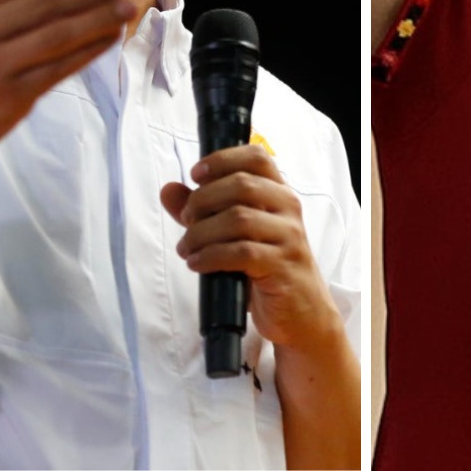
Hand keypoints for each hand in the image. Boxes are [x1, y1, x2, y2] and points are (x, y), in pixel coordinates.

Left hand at [161, 145, 340, 350]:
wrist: (302, 313)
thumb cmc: (266, 267)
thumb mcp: (235, 235)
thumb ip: (203, 210)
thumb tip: (168, 190)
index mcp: (278, 194)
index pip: (257, 158)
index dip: (223, 159)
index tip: (195, 174)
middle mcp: (288, 209)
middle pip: (242, 185)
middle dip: (203, 199)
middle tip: (186, 220)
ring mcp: (289, 237)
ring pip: (239, 219)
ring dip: (201, 232)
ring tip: (186, 248)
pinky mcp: (283, 266)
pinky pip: (242, 253)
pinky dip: (211, 256)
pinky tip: (197, 263)